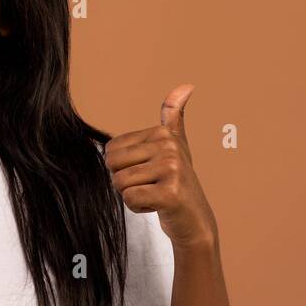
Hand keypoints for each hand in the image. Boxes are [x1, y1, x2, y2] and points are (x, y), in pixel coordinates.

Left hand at [104, 84, 218, 249]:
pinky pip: (130, 199)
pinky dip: (139, 208)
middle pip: (112, 165)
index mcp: (163, 134)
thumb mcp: (175, 145)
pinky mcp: (170, 193)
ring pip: (120, 183)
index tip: (148, 173)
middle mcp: (169, 146)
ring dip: (133, 196)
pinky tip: (158, 206)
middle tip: (150, 186)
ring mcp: (172, 169)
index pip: (111, 150)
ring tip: (155, 195)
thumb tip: (187, 85)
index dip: (123, 167)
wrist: (195, 220)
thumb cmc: (178, 182)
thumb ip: (174, 116)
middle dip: (125, 182)